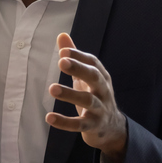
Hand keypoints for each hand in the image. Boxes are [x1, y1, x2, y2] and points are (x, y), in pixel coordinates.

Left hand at [45, 33, 127, 162]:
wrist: (111, 127)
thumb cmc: (94, 95)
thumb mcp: (85, 76)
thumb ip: (74, 57)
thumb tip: (61, 35)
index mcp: (101, 77)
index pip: (93, 62)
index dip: (79, 56)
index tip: (63, 50)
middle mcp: (103, 91)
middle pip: (94, 77)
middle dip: (79, 69)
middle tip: (61, 62)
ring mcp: (100, 109)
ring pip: (87, 100)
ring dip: (70, 94)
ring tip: (52, 89)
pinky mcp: (93, 126)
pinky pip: (80, 124)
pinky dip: (65, 122)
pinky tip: (49, 117)